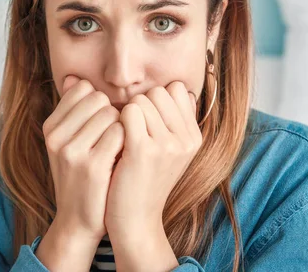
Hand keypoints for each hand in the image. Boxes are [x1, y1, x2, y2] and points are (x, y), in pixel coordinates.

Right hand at [42, 75, 124, 243]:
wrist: (78, 221)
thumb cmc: (79, 176)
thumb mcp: (66, 143)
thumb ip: (72, 111)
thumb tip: (75, 77)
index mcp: (50, 127)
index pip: (83, 89)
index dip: (100, 103)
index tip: (102, 122)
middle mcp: (56, 136)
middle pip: (98, 98)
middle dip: (112, 113)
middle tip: (111, 136)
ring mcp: (72, 151)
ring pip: (111, 113)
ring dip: (122, 127)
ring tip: (117, 147)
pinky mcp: (92, 166)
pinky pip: (120, 133)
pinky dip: (127, 141)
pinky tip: (123, 156)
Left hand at [104, 81, 200, 241]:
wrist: (134, 220)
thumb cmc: (142, 179)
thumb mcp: (168, 150)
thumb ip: (172, 120)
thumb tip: (172, 86)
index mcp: (193, 136)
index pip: (175, 89)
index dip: (154, 100)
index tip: (144, 121)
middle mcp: (186, 139)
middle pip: (157, 92)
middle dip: (138, 104)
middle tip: (130, 131)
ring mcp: (168, 144)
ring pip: (140, 100)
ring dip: (124, 114)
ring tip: (122, 139)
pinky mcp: (145, 150)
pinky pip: (127, 112)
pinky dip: (115, 121)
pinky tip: (114, 141)